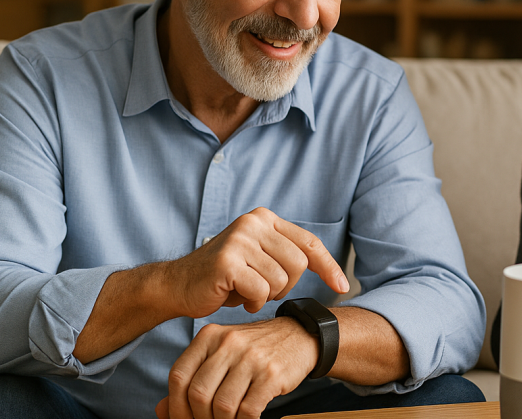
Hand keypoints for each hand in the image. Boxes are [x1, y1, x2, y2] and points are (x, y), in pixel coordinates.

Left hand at [156, 317, 318, 418]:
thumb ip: (193, 378)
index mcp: (210, 336)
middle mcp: (229, 343)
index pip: (179, 375)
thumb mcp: (222, 355)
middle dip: (199, 418)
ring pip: (222, 405)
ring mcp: (252, 358)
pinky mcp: (272, 374)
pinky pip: (248, 410)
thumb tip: (162, 410)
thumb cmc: (256, 350)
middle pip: (198, 393)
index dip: (175, 405)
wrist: (301, 337)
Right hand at [163, 207, 348, 318]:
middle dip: (285, 286)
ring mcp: (239, 240)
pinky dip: (252, 302)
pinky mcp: (228, 262)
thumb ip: (288, 255)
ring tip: (245, 290)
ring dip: (266, 296)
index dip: (329, 267)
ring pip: (280, 281)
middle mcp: (253, 223)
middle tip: (261, 288)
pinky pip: (261, 291)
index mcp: (265, 219)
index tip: (344, 286)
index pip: (309, 243)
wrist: (178, 285)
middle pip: (299, 265)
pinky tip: (236, 297)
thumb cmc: (226, 276)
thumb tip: (335, 273)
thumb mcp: (261, 257)